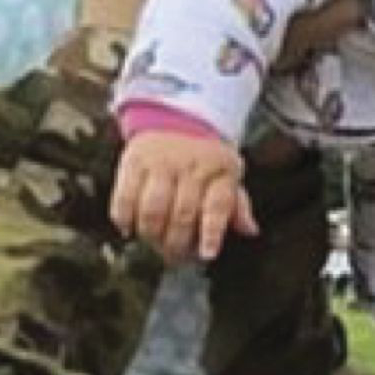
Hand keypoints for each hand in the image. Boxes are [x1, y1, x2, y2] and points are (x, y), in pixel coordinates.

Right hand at [111, 131, 258, 261]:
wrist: (176, 117)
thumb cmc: (206, 157)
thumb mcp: (229, 174)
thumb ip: (237, 205)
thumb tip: (250, 230)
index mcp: (219, 170)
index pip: (217, 205)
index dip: (211, 233)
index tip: (206, 254)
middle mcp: (190, 166)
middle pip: (182, 214)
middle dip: (177, 244)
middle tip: (175, 258)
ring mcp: (160, 162)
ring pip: (152, 210)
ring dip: (151, 235)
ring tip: (154, 244)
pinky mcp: (134, 161)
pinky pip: (125, 197)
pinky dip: (124, 218)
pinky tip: (130, 229)